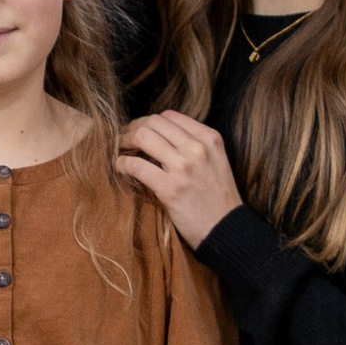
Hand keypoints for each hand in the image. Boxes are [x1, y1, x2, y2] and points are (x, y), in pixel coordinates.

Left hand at [116, 109, 242, 250]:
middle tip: (124, 138)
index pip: (169, 116)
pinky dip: (123, 163)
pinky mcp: (170, 189)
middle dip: (133, 128)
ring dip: (124, 141)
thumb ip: (193, 144)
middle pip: (153, 122)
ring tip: (120, 150)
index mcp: (210, 138)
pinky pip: (136, 165)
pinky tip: (121, 167)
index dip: (149, 121)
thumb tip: (156, 135)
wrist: (226, 228)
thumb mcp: (215, 160)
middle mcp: (198, 148)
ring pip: (142, 137)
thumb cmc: (217, 196)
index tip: (139, 130)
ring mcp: (184, 168)